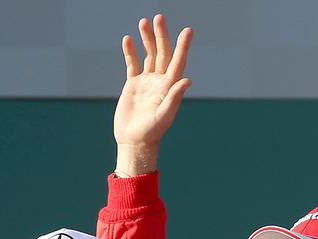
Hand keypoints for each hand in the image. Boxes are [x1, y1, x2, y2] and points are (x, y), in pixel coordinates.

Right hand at [113, 14, 191, 176]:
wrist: (135, 142)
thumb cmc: (151, 132)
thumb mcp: (164, 116)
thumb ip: (174, 98)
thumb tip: (186, 80)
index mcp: (169, 87)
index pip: (178, 62)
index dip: (183, 46)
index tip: (188, 30)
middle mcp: (159, 82)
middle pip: (162, 53)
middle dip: (161, 35)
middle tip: (159, 17)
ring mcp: (146, 82)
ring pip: (148, 55)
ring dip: (147, 39)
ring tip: (144, 22)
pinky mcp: (133, 85)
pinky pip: (133, 64)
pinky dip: (131, 52)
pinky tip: (128, 39)